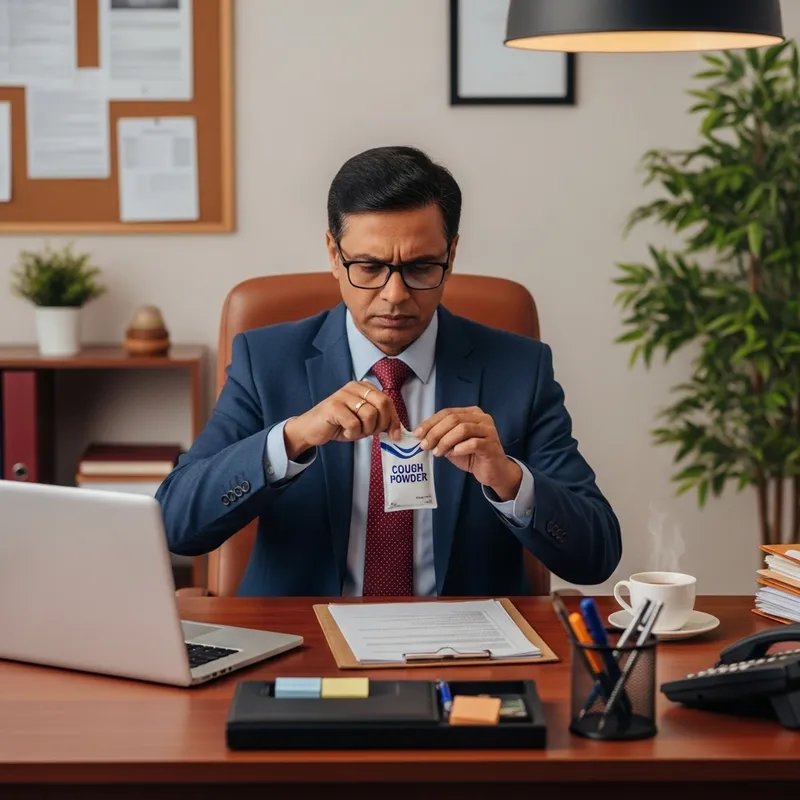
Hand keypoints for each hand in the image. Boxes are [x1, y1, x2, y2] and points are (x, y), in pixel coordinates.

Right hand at [283, 381, 402, 459]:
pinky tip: (344, 432)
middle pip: (382, 403)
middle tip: (372, 433)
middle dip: (382, 423)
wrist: (311, 429)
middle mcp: (354, 387)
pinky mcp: (334, 406)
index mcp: (364, 387)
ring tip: (355, 431)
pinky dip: (352, 433)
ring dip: (365, 430)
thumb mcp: (363, 422)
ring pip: (370, 414)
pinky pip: (354, 424)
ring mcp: (343, 395)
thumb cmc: (339, 425)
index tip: (395, 435)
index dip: (394, 419)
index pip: (387, 400)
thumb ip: (379, 421)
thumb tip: (398, 431)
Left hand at [413, 407, 521, 500]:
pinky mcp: (492, 444)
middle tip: (425, 446)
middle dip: (435, 432)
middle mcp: (481, 418)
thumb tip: (421, 436)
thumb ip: (441, 437)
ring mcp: (488, 430)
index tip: (417, 434)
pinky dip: (460, 448)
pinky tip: (453, 454)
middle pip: (454, 419)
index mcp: (471, 413)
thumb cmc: (472, 455)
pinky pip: (474, 443)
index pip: (447, 412)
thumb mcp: (453, 444)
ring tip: (437, 453)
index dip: (430, 422)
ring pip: (463, 429)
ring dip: (446, 441)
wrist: (494, 471)